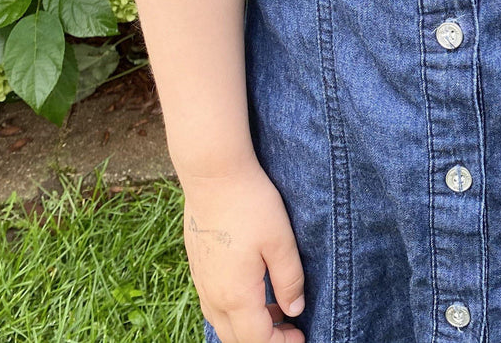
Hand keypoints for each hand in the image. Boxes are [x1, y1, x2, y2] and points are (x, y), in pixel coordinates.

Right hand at [180, 160, 307, 342]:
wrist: (213, 175)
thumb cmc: (251, 204)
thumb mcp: (281, 242)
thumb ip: (289, 280)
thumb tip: (295, 311)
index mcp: (235, 295)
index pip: (256, 340)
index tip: (302, 336)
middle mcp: (213, 295)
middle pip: (236, 338)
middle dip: (264, 341)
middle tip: (291, 329)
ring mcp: (201, 281)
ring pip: (222, 322)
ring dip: (249, 326)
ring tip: (278, 310)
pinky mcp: (198, 267)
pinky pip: (214, 303)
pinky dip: (235, 310)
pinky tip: (255, 290)